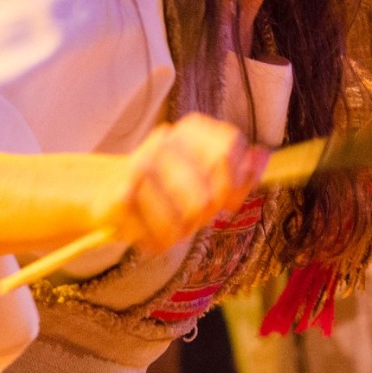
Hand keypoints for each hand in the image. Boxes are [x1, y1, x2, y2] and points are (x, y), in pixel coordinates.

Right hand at [92, 113, 266, 255]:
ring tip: (168, 226)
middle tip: (191, 218)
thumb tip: (265, 158)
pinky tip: (147, 232)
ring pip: (184, 219)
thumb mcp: (205, 176)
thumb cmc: (166, 188)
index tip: (228, 202)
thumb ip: (238, 170)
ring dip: (179, 233)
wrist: (106, 192)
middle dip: (204, 216)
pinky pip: (158, 235)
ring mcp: (141, 164)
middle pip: (209, 194)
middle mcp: (166, 140)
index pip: (230, 149)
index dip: (236, 183)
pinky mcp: (121, 194)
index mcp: (192, 129)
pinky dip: (156, 243)